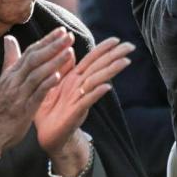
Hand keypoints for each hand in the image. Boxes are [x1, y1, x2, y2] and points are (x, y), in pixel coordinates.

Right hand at [0, 28, 74, 150]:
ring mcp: (18, 95)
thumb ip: (10, 60)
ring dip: (54, 62)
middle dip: (52, 46)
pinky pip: (35, 94)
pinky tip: (58, 76)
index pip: (30, 52)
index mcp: (11, 74)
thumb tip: (9, 38)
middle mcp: (14, 81)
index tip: (61, 30)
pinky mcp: (22, 110)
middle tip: (69, 36)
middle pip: (34, 59)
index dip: (46, 40)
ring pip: (36, 74)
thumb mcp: (2, 81)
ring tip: (69, 52)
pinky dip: (46, 84)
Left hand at [33, 36, 132, 157]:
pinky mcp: (76, 112)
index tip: (116, 39)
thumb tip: (71, 50)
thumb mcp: (52, 86)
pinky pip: (87, 101)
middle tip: (130, 46)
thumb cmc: (49, 111)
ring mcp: (80, 98)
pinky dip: (96, 93)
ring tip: (125, 61)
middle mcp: (80, 86)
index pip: (91, 60)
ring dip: (111, 71)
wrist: (46, 136)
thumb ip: (61, 68)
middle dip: (115, 56)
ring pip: (97, 81)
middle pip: (100, 67)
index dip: (103, 49)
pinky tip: (107, 87)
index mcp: (74, 79)